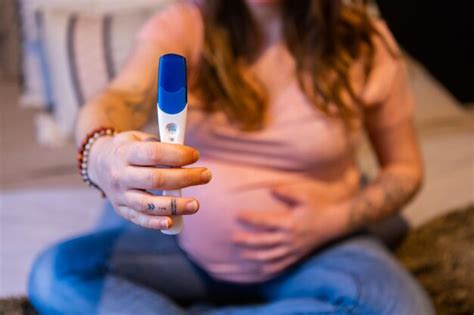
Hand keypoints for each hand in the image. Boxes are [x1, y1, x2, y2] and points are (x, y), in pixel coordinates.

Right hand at [87, 130, 211, 229]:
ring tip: (196, 204)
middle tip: (206, 175)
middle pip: (155, 180)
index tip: (195, 155)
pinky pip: (139, 218)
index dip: (176, 155)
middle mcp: (120, 175)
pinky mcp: (121, 209)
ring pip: (148, 204)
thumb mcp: (138, 138)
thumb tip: (187, 154)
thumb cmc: (129, 149)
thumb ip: (160, 144)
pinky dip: (156, 222)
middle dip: (185, 178)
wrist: (99, 162)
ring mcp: (119, 195)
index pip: (153, 154)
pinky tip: (173, 222)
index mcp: (125, 152)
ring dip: (175, 205)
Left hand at [233, 182, 349, 275]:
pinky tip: (261, 269)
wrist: (336, 223)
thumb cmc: (319, 207)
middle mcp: (290, 238)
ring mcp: (294, 249)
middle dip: (247, 241)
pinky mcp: (298, 256)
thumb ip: (287, 192)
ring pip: (270, 257)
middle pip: (263, 242)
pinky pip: (282, 265)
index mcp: (289, 223)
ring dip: (255, 256)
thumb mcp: (305, 196)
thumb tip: (271, 189)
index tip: (237, 215)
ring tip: (243, 254)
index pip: (264, 222)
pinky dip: (271, 268)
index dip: (250, 219)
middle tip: (233, 239)